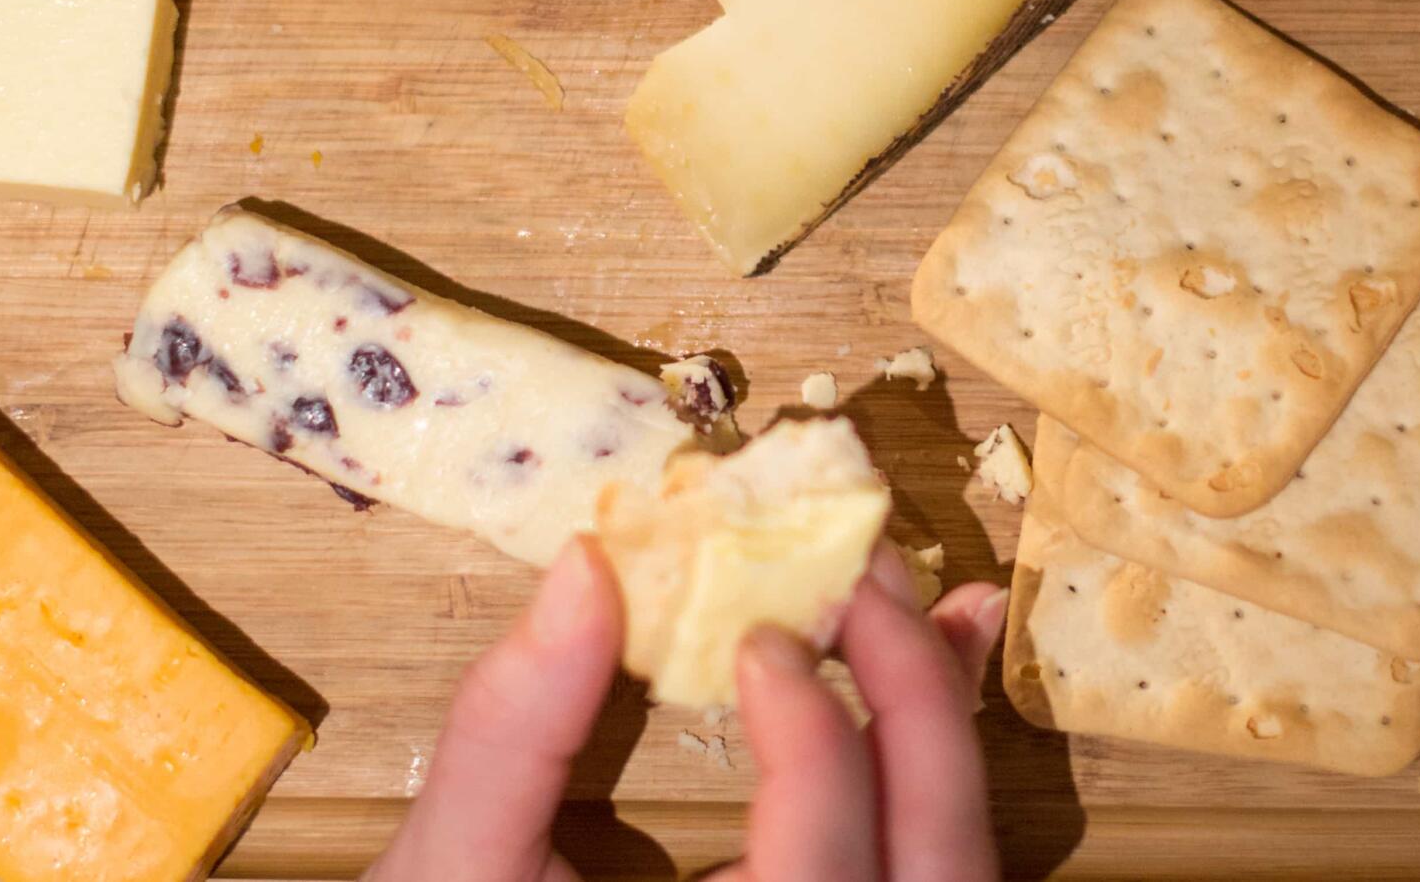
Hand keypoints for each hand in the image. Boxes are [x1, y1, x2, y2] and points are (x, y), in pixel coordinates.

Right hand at [364, 538, 1009, 881]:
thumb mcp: (455, 865)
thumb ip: (511, 728)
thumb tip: (590, 566)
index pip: (821, 871)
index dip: (815, 740)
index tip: (760, 638)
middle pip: (937, 855)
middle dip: (917, 695)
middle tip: (859, 574)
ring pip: (964, 860)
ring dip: (946, 721)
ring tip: (912, 602)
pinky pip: (949, 860)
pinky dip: (947, 764)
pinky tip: (931, 671)